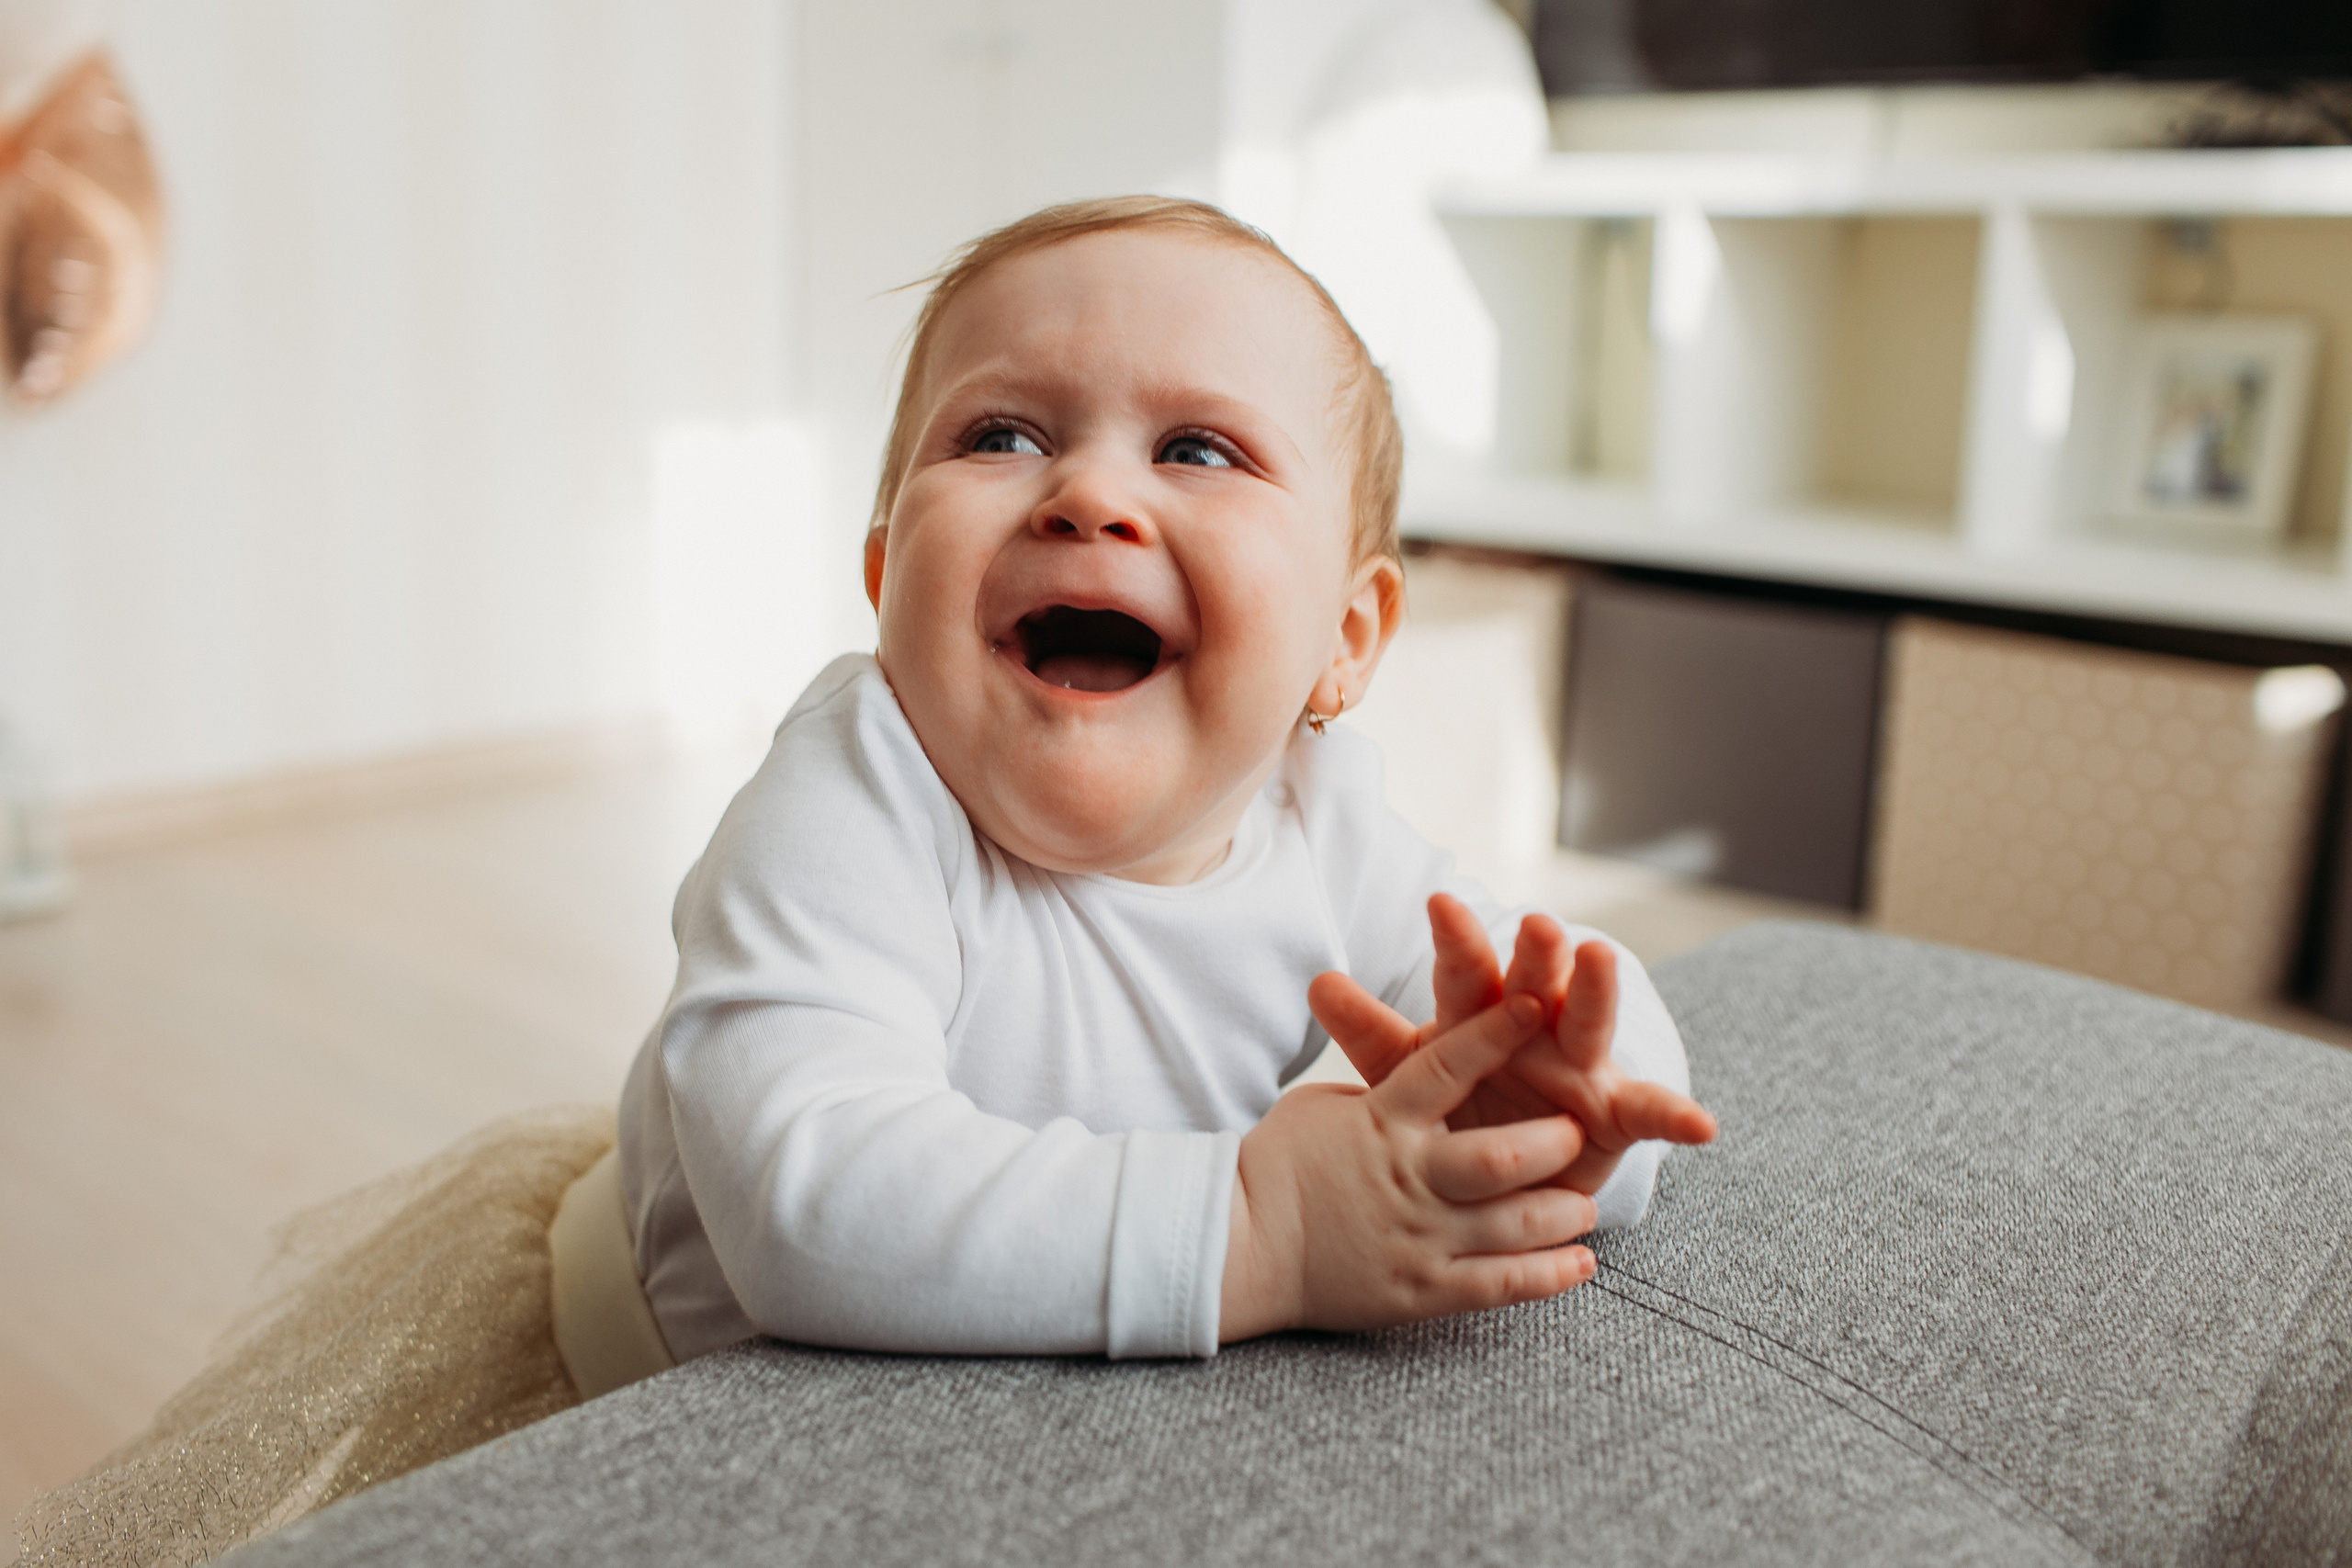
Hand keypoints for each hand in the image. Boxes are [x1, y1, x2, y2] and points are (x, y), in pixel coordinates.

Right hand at [1219, 992, 1600, 1340]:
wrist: (1236, 1246)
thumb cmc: (1273, 1166)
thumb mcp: (1321, 1107)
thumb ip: (1381, 1094)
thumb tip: (1416, 1074)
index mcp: (1383, 1120)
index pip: (1446, 1065)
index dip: (1494, 1033)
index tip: (1536, 1002)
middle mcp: (1409, 1176)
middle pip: (1499, 1156)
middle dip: (1550, 1144)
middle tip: (1576, 1134)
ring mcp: (1419, 1236)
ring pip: (1512, 1223)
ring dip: (1562, 1212)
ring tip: (1586, 1206)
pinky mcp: (1422, 1291)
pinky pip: (1500, 1284)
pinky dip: (1549, 1275)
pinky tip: (1581, 1262)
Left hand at [1308, 896, 1716, 1195]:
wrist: (1496, 1179)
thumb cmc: (1452, 1110)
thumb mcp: (1407, 1076)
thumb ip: (1370, 1032)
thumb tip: (1314, 982)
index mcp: (1477, 1013)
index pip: (1463, 970)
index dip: (1453, 940)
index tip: (1438, 904)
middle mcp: (1534, 1025)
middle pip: (1534, 979)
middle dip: (1535, 950)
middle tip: (1534, 921)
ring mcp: (1579, 1065)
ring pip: (1589, 1020)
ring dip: (1595, 989)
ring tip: (1599, 957)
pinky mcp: (1615, 1113)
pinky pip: (1649, 1113)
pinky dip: (1676, 1117)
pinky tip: (1702, 1125)